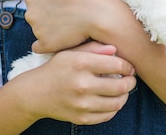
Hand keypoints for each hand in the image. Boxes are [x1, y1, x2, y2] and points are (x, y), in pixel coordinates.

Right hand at [17, 40, 135, 124]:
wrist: (34, 93)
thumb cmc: (56, 68)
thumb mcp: (71, 52)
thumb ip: (94, 48)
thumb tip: (116, 50)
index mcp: (81, 64)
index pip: (117, 65)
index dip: (128, 66)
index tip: (129, 67)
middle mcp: (82, 85)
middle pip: (121, 86)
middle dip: (130, 81)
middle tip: (130, 79)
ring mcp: (82, 104)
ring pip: (117, 103)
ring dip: (125, 96)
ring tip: (122, 90)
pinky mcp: (81, 118)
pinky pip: (107, 115)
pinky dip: (114, 108)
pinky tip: (111, 100)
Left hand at [24, 0, 130, 53]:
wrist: (98, 13)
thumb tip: (45, 6)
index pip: (34, 4)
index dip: (49, 6)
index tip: (61, 7)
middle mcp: (31, 12)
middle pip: (35, 18)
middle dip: (47, 19)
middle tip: (65, 17)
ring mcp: (36, 29)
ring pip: (39, 32)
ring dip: (51, 32)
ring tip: (69, 27)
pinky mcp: (45, 43)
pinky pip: (39, 48)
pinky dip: (49, 45)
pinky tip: (62, 41)